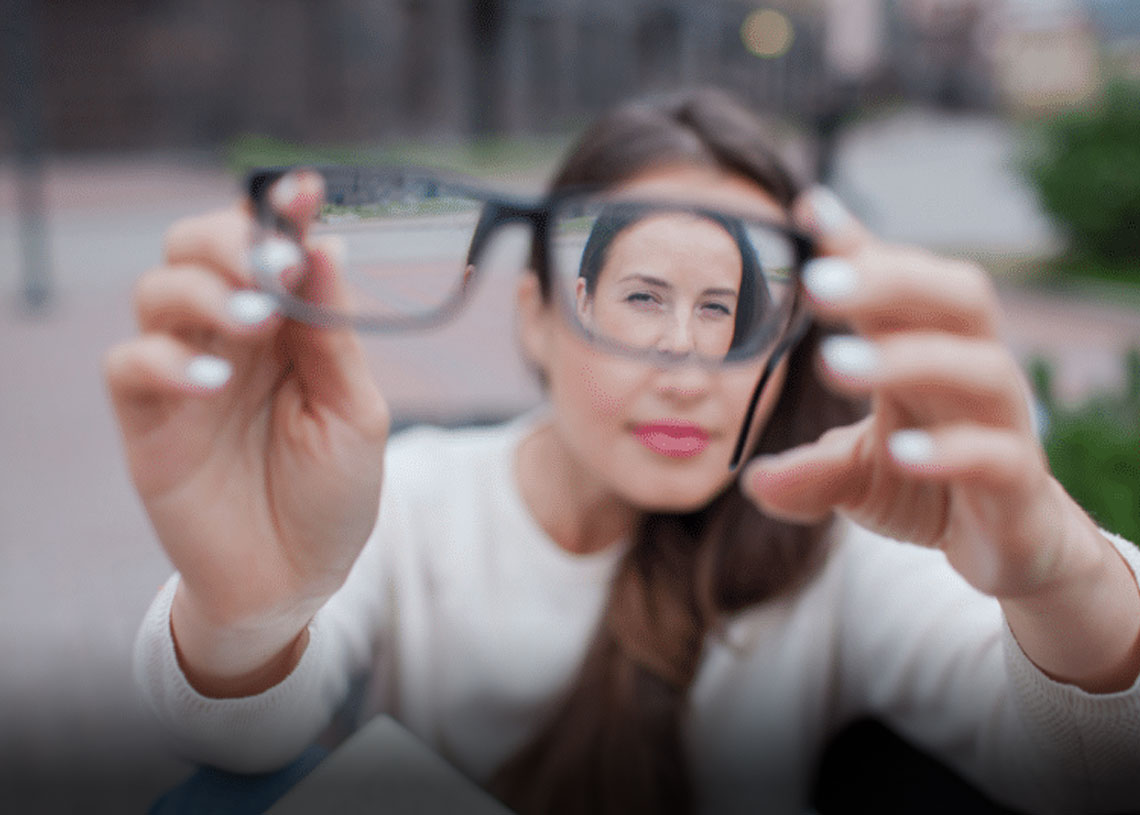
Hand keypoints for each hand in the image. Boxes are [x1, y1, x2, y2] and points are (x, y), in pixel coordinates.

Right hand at [105, 172, 388, 688]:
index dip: (282, 211)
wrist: (295, 578)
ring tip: (255, 322)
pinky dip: (167, 359)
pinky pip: (131, 363)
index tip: (307, 188)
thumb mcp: (353, 412)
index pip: (270, 247)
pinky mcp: (148, 416)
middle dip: (232, 240)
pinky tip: (214, 381)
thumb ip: (333, 335)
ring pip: (158, 289)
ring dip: (205, 291)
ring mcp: (185, 370)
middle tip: (274, 267)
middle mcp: (230, 335)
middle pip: (196, 247)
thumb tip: (326, 245)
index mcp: (287, 326)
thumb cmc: (331, 493)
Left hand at [742, 189, 1099, 600]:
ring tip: (832, 363)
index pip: (898, 282)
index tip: (806, 211)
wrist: (1012, 548)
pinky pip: (997, 454)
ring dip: (907, 358)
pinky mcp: (1020, 482)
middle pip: (954, 297)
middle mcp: (971, 370)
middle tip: (815, 284)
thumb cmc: (929, 484)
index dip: (856, 244)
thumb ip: (808, 470)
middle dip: (887, 281)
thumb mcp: (856, 474)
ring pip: (979, 367)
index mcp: (926, 349)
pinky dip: (951, 450)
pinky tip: (902, 451)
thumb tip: (751, 480)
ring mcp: (1003, 423)